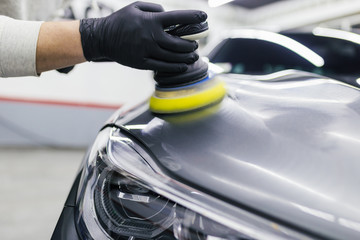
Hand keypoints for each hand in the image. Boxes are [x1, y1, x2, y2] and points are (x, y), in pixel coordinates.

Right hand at [79, 1, 206, 71]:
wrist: (103, 38)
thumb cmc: (121, 20)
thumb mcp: (136, 6)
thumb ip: (155, 8)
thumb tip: (169, 14)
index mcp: (151, 20)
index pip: (177, 18)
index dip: (192, 17)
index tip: (204, 17)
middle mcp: (151, 36)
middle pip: (178, 43)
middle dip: (191, 44)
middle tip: (196, 44)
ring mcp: (146, 51)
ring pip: (172, 57)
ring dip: (186, 57)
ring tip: (194, 56)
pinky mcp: (142, 63)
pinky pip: (162, 67)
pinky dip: (175, 67)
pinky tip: (183, 66)